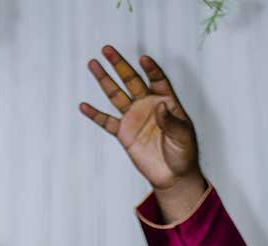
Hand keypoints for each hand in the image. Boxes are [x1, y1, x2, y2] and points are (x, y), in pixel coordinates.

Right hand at [79, 47, 204, 208]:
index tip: (143, 59)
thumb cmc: (183, 153)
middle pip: (131, 80)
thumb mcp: (182, 135)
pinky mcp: (124, 134)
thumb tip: (159, 106)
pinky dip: (95, 115)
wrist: (173, 176)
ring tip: (93, 63)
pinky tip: (84, 106)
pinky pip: (107, 122)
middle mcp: (147, 105)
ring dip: (104, 80)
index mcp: (166, 101)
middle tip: (107, 49)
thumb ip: (170, 121)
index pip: (157, 79)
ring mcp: (134, 118)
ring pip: (116, 95)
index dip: (151, 69)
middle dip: (119, 65)